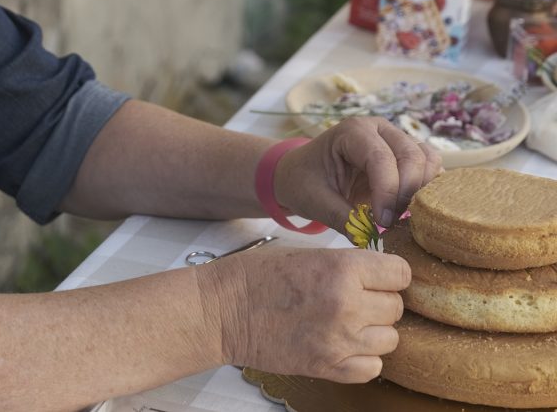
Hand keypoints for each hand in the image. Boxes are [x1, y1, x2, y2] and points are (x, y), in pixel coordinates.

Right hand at [206, 246, 408, 382]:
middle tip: (353, 298)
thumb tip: (378, 275)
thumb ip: (346, 265)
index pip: (401, 274)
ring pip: (390, 339)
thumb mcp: (306, 254)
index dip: (389, 274)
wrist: (222, 311)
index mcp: (343, 269)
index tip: (378, 276)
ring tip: (346, 322)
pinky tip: (342, 344)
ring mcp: (340, 341)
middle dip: (379, 301)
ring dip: (373, 330)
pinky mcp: (328, 367)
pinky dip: (363, 358)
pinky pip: (373, 367)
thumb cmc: (256, 276)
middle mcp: (348, 305)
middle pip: (396, 307)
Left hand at [274, 117, 442, 232]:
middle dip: (406, 194)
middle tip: (392, 222)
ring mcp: (395, 139)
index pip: (381, 158)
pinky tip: (410, 209)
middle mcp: (379, 129)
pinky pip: (430, 167)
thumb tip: (374, 239)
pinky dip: (426, 189)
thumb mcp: (316, 202)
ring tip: (400, 215)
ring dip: (420, 191)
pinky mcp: (406, 154)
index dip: (388, 192)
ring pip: (427, 160)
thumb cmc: (304, 182)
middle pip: (411, 156)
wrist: (300, 174)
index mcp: (352, 132)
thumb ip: (345, 218)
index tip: (383, 222)